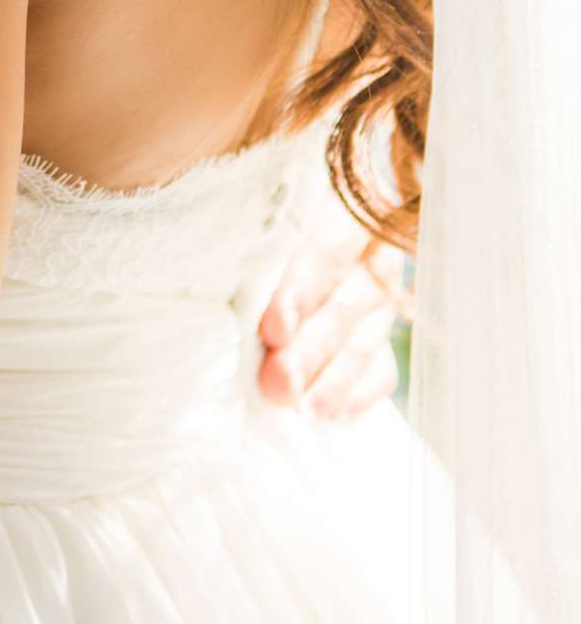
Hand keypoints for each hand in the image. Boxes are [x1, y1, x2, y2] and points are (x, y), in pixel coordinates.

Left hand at [257, 221, 407, 420]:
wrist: (287, 218)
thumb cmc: (257, 223)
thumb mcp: (259, 221)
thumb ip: (256, 252)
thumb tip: (241, 302)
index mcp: (342, 209)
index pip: (327, 250)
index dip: (300, 290)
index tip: (273, 329)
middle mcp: (370, 253)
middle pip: (344, 305)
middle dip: (310, 349)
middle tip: (279, 381)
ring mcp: (381, 298)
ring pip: (363, 341)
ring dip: (332, 379)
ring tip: (303, 409)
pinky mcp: (381, 336)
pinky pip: (381, 370)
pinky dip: (356, 394)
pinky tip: (333, 414)